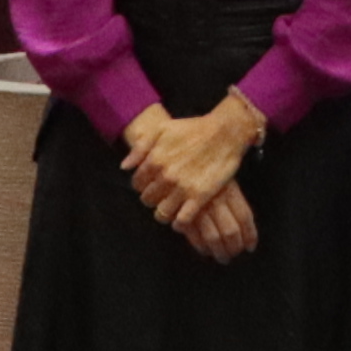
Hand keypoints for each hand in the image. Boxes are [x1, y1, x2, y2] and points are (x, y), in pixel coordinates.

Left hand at [120, 90, 265, 237]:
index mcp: (155, 160)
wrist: (225, 131)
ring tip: (171, 207)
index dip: (143, 185)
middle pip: (148, 199)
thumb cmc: (193, 128)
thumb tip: (125, 167)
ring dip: (164, 212)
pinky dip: (179, 222)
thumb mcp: (162, 129)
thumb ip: (141, 147)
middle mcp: (166, 176)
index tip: (152, 184)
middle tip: (163, 194)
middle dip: (153, 198)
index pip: (137, 184)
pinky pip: (182, 219)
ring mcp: (183, 188)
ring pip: (162, 213)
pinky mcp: (200, 196)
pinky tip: (182, 218)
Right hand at [170, 173, 260, 266]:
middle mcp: (215, 200)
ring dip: (219, 252)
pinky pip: (194, 236)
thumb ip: (233, 196)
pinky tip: (205, 250)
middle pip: (231, 231)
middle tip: (234, 254)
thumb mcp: (222, 174)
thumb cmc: (202, 166)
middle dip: (234, 247)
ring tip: (222, 257)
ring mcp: (198, 208)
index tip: (250, 246)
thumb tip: (245, 225)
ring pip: (214, 238)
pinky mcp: (182, 214)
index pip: (245, 217)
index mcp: (229, 189)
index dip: (250, 234)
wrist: (176, 158)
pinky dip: (201, 247)